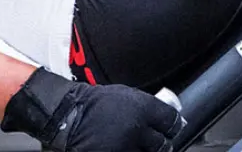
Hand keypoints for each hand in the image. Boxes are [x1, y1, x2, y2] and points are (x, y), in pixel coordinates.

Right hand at [2, 68, 181, 151]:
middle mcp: (137, 129)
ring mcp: (125, 147)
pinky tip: (125, 148)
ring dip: (145, 151)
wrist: (68, 114)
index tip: (171, 129)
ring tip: (137, 145)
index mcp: (142, 108)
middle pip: (162, 145)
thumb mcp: (125, 95)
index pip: (172, 122)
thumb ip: (147, 107)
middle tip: (156, 143)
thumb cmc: (94, 103)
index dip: (173, 126)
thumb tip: (166, 118)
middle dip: (161, 144)